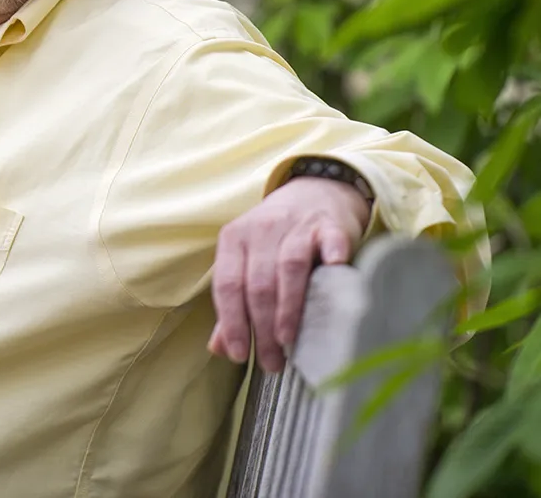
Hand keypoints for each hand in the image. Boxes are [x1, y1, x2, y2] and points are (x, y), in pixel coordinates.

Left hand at [207, 177, 368, 372]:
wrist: (314, 192)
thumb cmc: (277, 239)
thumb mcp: (247, 262)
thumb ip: (234, 303)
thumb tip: (220, 348)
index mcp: (233, 240)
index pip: (227, 285)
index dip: (231, 322)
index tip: (239, 354)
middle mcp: (261, 230)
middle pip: (257, 284)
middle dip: (262, 328)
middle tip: (271, 361)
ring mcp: (296, 225)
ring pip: (288, 268)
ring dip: (287, 308)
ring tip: (288, 340)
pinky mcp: (329, 224)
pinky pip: (330, 241)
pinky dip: (332, 257)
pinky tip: (334, 275)